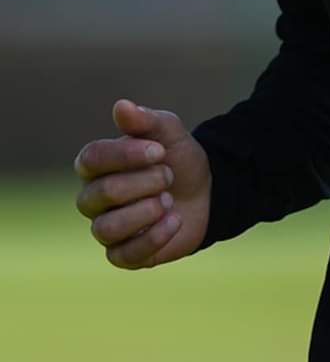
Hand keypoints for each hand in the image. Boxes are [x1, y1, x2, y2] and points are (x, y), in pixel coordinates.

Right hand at [74, 99, 210, 268]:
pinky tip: (175, 221)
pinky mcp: (123, 254)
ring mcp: (105, 228)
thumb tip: (121, 106)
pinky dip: (154, 238)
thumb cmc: (177, 159)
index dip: (126, 155)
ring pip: (107, 228)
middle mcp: (92, 198)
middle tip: (168, 175)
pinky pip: (124, 255)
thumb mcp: (168, 133)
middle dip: (144, 182)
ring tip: (168, 200)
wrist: (207, 192)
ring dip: (145, 212)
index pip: (92, 159)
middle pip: (102, 194)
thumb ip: (145, 121)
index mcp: (95, 165)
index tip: (159, 150)